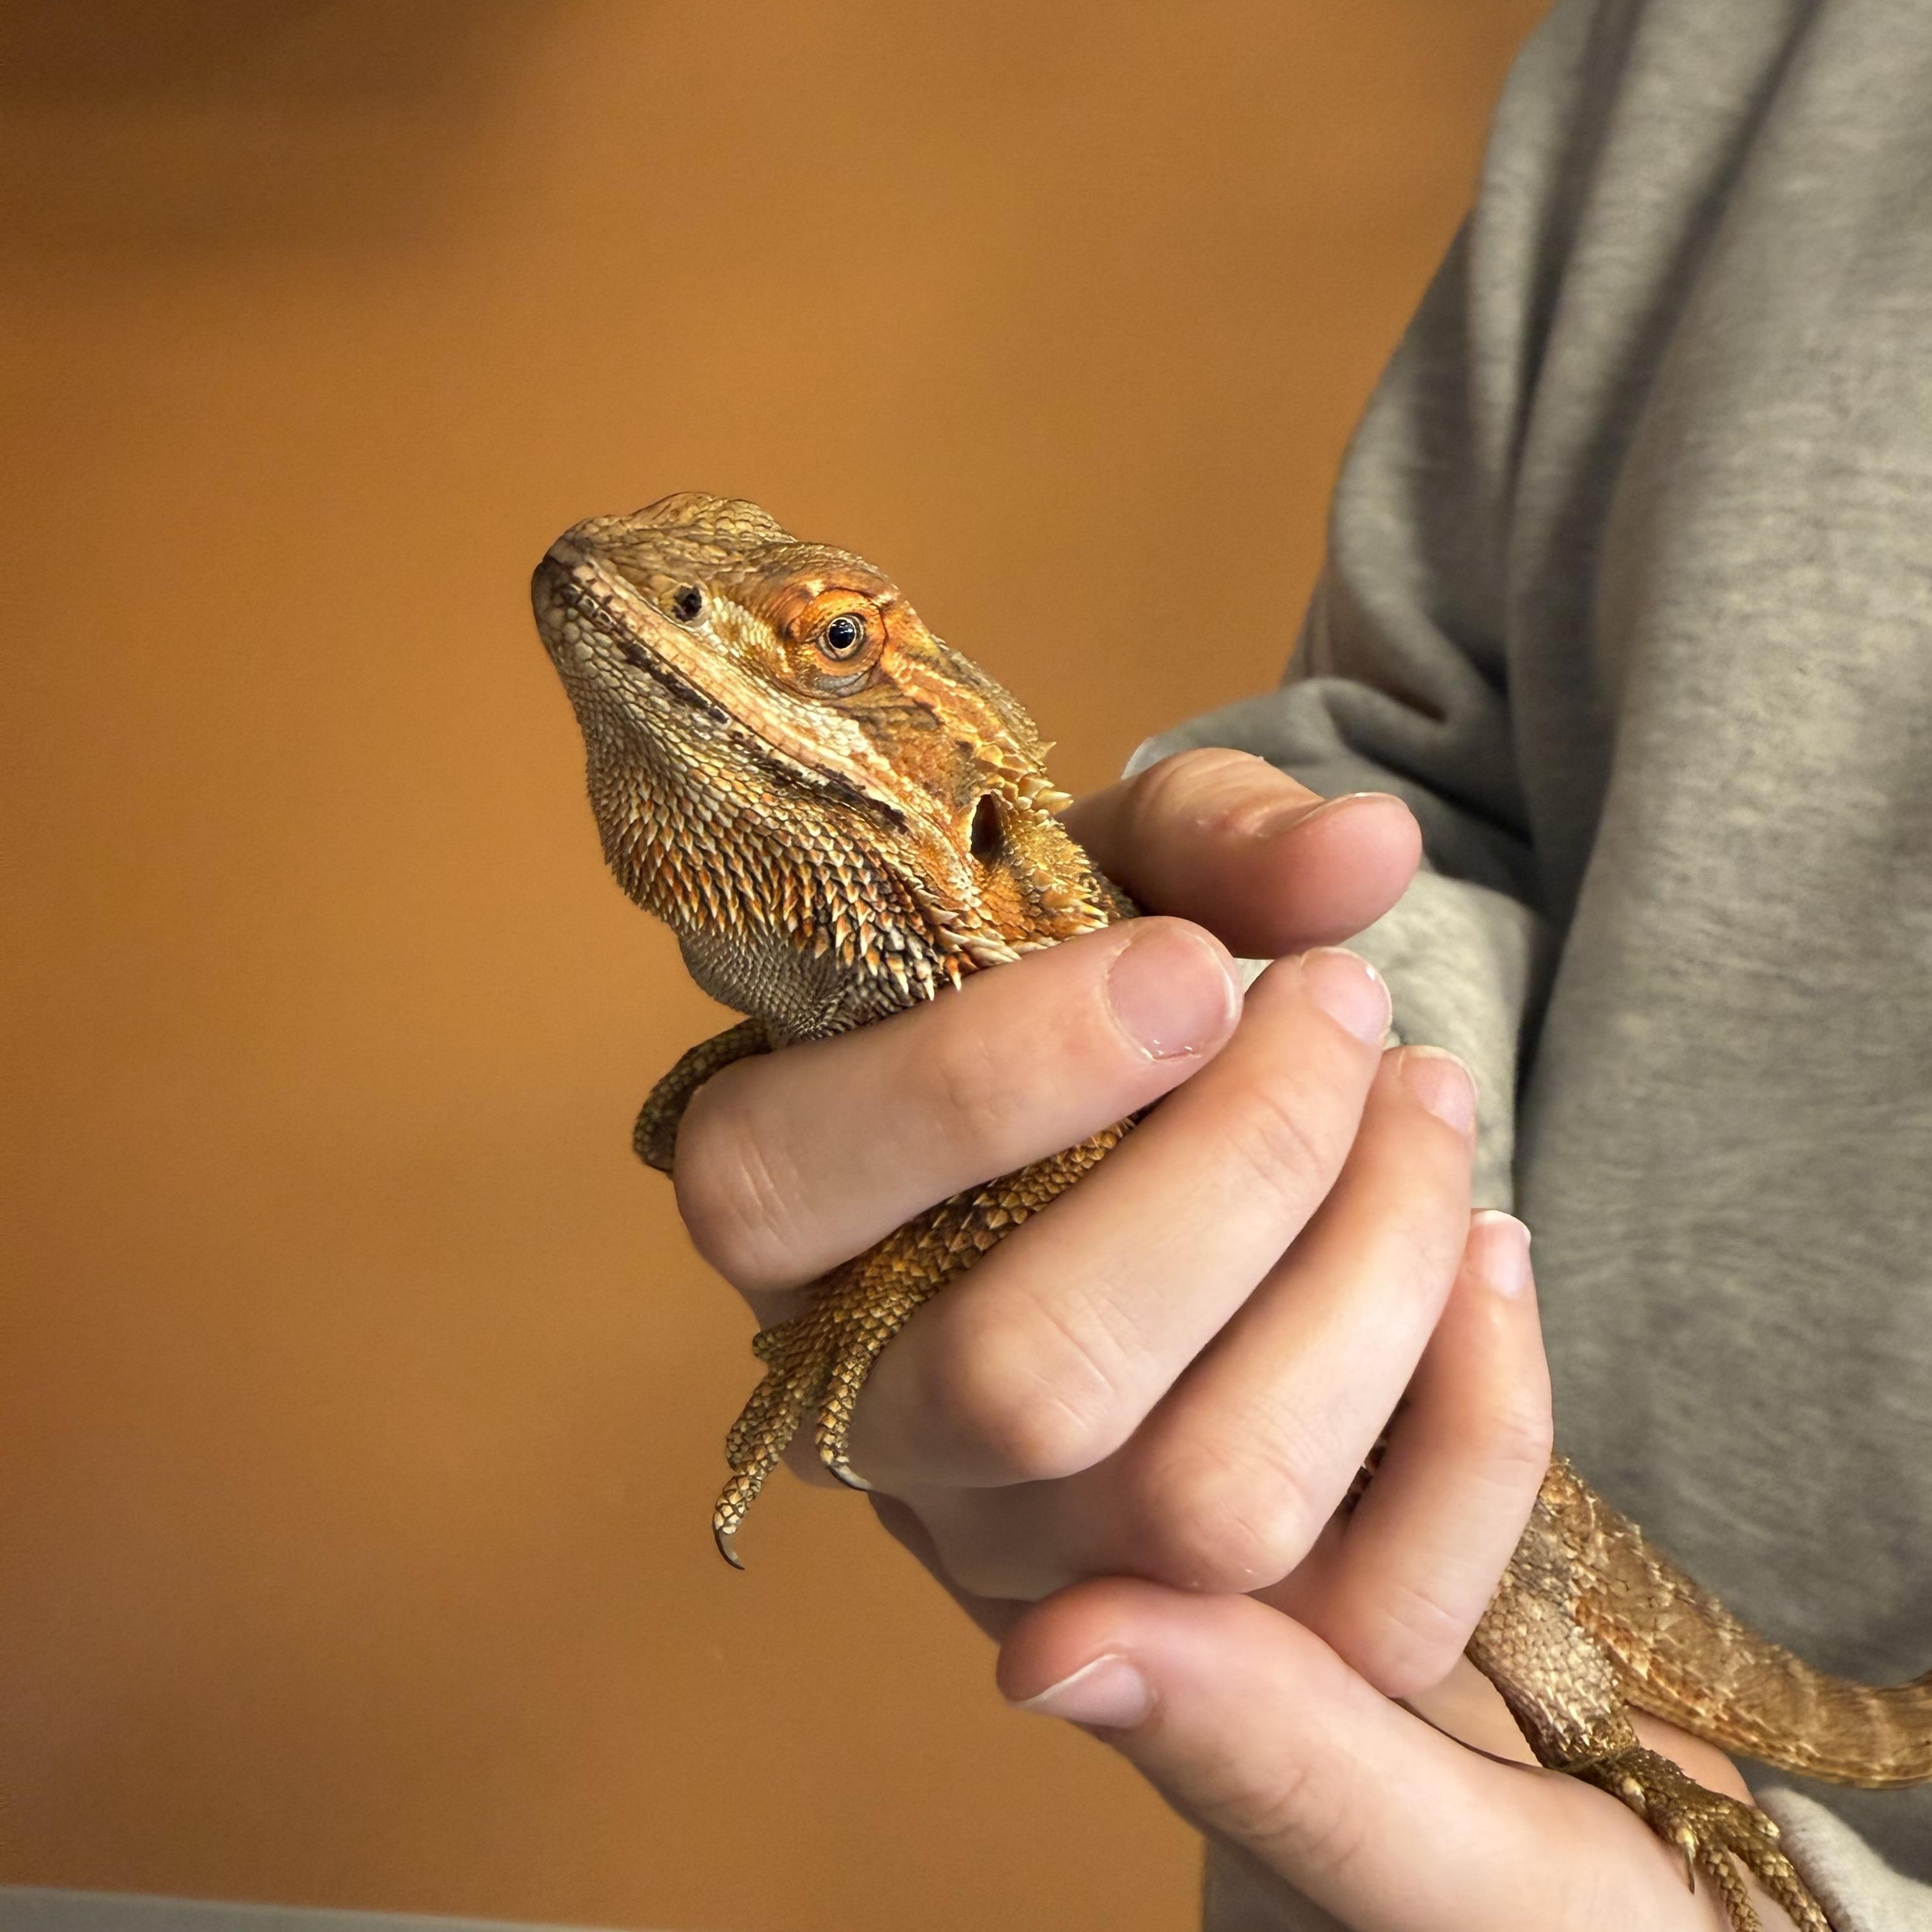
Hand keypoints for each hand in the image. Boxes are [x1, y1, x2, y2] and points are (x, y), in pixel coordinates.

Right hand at [671, 745, 1787, 1925]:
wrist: (1126, 1178)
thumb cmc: (1092, 1010)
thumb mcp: (1111, 886)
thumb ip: (1206, 838)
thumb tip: (1365, 853)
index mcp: (785, 1235)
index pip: (783, 1197)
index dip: (986, 1078)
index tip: (1192, 965)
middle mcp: (884, 1434)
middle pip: (1034, 1378)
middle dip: (1238, 1169)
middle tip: (1343, 1009)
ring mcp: (1041, 1565)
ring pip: (1213, 1500)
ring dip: (1371, 1271)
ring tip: (1430, 1096)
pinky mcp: (1217, 1655)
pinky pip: (1374, 1610)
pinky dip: (1475, 1419)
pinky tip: (1488, 1246)